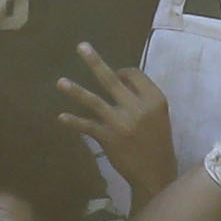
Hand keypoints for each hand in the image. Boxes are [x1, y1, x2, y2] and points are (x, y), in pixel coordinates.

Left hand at [49, 41, 177, 192]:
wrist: (155, 173)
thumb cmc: (157, 142)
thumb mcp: (159, 115)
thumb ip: (142, 97)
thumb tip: (118, 78)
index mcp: (155, 99)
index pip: (133, 74)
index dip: (122, 72)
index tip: (117, 75)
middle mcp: (137, 107)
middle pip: (112, 80)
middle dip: (94, 62)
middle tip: (81, 47)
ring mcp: (120, 122)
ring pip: (94, 101)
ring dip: (75, 91)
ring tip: (60, 82)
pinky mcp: (107, 138)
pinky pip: (86, 126)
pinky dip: (73, 121)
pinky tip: (61, 117)